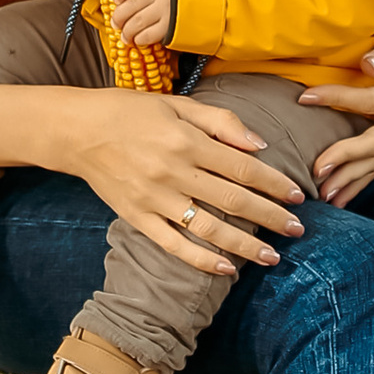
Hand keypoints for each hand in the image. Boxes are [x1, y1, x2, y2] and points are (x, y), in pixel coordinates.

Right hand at [60, 87, 307, 281]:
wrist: (76, 131)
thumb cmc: (130, 112)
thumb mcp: (177, 104)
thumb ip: (221, 121)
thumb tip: (260, 144)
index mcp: (186, 140)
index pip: (242, 167)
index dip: (274, 183)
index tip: (297, 196)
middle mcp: (172, 171)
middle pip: (233, 201)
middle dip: (270, 217)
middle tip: (297, 229)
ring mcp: (154, 199)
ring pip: (209, 228)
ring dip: (245, 245)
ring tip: (272, 257)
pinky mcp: (137, 218)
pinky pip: (174, 245)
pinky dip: (202, 260)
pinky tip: (227, 269)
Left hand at [107, 0, 173, 46]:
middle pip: (130, 4)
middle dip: (119, 16)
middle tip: (116, 22)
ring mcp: (168, 8)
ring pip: (136, 22)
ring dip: (127, 31)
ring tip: (125, 35)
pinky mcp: (173, 26)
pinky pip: (148, 35)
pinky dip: (140, 39)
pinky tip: (138, 39)